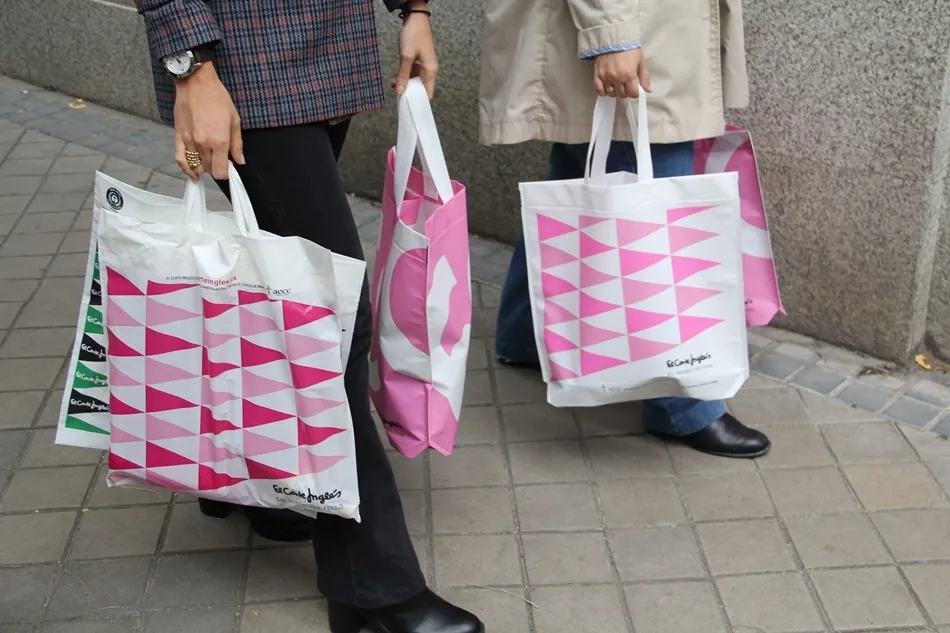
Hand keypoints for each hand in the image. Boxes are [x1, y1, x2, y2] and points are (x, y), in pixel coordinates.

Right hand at [173, 62, 243, 180]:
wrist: (196, 83)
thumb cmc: (217, 98)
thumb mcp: (234, 120)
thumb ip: (237, 144)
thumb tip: (239, 161)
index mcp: (219, 141)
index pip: (221, 172)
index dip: (226, 173)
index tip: (229, 168)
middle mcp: (203, 144)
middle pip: (209, 170)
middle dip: (216, 167)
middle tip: (221, 158)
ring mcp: (189, 141)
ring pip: (196, 165)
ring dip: (204, 166)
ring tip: (209, 160)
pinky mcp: (179, 136)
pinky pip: (180, 158)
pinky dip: (186, 169)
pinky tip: (192, 173)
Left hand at [392, 2, 437, 98]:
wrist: (414, 18)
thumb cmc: (414, 35)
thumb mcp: (406, 56)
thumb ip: (403, 75)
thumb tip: (400, 92)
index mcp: (430, 72)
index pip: (427, 94)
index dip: (419, 102)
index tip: (409, 108)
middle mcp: (428, 71)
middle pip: (420, 89)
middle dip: (409, 94)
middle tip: (397, 98)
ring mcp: (422, 67)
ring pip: (414, 82)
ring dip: (404, 85)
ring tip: (394, 87)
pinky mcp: (416, 62)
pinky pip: (410, 74)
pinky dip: (403, 78)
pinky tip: (395, 80)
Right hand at [593, 48, 651, 98]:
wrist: (613, 38)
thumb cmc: (629, 49)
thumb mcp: (640, 61)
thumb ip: (644, 77)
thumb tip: (648, 90)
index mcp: (629, 75)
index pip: (633, 94)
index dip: (635, 93)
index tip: (634, 88)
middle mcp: (617, 78)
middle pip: (622, 94)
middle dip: (626, 92)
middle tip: (626, 85)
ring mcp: (606, 77)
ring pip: (611, 93)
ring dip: (615, 92)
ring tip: (617, 86)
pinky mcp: (597, 75)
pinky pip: (599, 90)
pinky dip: (603, 92)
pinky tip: (607, 88)